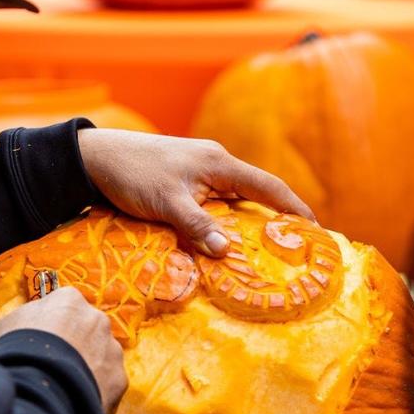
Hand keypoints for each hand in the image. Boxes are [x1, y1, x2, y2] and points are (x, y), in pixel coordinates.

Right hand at [0, 287, 127, 413]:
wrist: (37, 386)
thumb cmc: (18, 351)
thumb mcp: (9, 323)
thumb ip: (30, 317)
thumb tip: (35, 324)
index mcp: (70, 300)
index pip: (66, 307)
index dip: (54, 326)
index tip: (45, 340)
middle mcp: (97, 319)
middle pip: (88, 330)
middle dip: (77, 345)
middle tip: (56, 364)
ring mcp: (112, 349)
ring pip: (102, 356)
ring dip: (89, 368)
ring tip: (66, 385)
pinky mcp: (119, 379)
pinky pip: (108, 384)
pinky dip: (96, 391)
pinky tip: (76, 399)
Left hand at [78, 129, 313, 256]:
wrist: (96, 158)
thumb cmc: (133, 174)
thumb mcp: (166, 202)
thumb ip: (197, 226)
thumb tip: (226, 252)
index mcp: (219, 163)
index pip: (269, 187)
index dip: (295, 208)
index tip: (318, 230)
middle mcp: (215, 165)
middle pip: (255, 195)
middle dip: (275, 221)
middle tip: (294, 252)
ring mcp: (199, 173)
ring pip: (234, 202)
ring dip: (247, 224)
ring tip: (263, 255)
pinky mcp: (184, 182)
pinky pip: (214, 204)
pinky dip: (223, 223)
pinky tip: (223, 243)